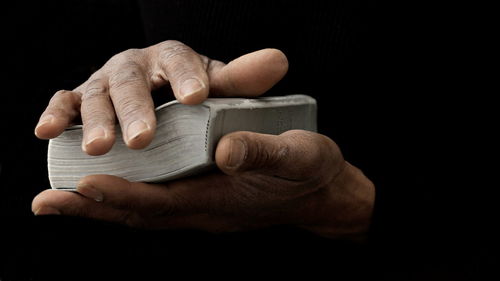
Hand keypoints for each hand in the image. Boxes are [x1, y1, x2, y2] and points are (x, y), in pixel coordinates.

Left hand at [32, 130, 374, 237]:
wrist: (324, 193)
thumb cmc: (312, 171)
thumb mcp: (296, 155)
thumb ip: (260, 153)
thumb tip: (223, 151)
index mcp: (222, 199)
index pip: (161, 201)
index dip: (121, 194)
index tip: (82, 185)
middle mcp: (204, 209)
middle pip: (139, 214)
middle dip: (92, 209)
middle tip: (46, 203)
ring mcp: (203, 207)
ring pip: (143, 210)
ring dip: (101, 206)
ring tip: (61, 197)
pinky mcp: (205, 197)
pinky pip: (156, 201)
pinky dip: (125, 197)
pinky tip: (108, 186)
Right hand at [34, 40, 287, 154]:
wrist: (170, 101)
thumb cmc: (198, 96)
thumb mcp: (223, 89)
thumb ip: (244, 80)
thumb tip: (278, 61)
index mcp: (173, 59)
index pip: (180, 61)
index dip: (185, 76)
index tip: (196, 98)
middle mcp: (136, 67)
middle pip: (131, 81)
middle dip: (135, 109)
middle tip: (142, 139)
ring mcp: (106, 84)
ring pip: (94, 95)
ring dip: (93, 120)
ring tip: (100, 147)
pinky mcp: (82, 102)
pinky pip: (64, 104)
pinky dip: (54, 115)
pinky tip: (46, 131)